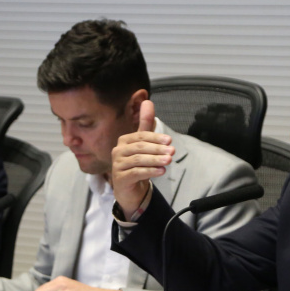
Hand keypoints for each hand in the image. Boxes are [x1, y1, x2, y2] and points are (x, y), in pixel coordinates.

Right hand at [111, 99, 173, 218]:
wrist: (130, 190)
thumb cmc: (137, 164)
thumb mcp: (144, 144)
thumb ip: (146, 125)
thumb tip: (148, 101)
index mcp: (124, 141)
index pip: (141, 136)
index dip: (155, 138)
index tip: (169, 141)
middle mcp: (118, 151)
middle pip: (140, 148)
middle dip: (157, 149)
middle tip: (172, 151)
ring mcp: (117, 165)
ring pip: (138, 160)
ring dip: (155, 160)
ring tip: (169, 161)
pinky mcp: (120, 178)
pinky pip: (136, 173)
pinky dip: (150, 171)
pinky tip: (161, 171)